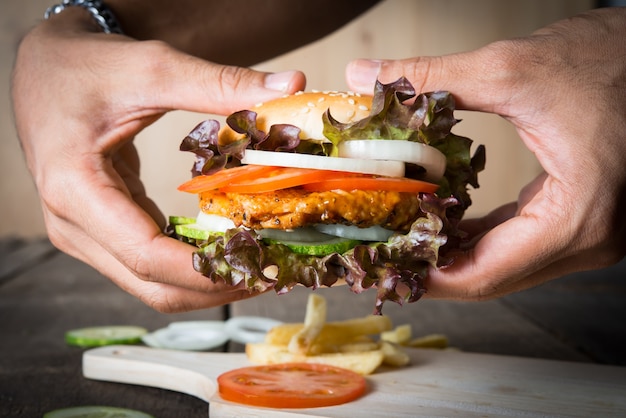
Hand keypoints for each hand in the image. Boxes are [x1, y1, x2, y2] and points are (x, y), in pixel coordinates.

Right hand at [11, 8, 303, 311]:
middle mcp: (73, 224)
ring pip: (151, 284)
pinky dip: (191, 266)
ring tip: (260, 266)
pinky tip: (229, 251)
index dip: (209, 271)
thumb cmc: (86, 66)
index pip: (147, 256)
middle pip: (152, 285)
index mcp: (75, 190)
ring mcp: (84, 233)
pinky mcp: (101, 230)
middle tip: (274, 272)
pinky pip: (150, 264)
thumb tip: (291, 86)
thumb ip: (220, 83)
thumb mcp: (152, 69)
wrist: (46, 69)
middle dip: (217, 286)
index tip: (263, 265)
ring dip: (207, 283)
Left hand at [345, 7, 625, 299]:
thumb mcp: (510, 70)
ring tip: (400, 239)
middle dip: (432, 268)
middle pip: (492, 276)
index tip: (385, 267)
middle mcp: (590, 239)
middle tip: (382, 254)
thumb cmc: (604, 61)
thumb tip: (362, 74)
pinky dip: (476, 238)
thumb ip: (431, 77)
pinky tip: (440, 223)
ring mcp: (588, 234)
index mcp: (578, 217)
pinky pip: (516, 242)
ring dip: (451, 255)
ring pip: (503, 264)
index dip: (428, 277)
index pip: (487, 274)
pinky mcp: (580, 218)